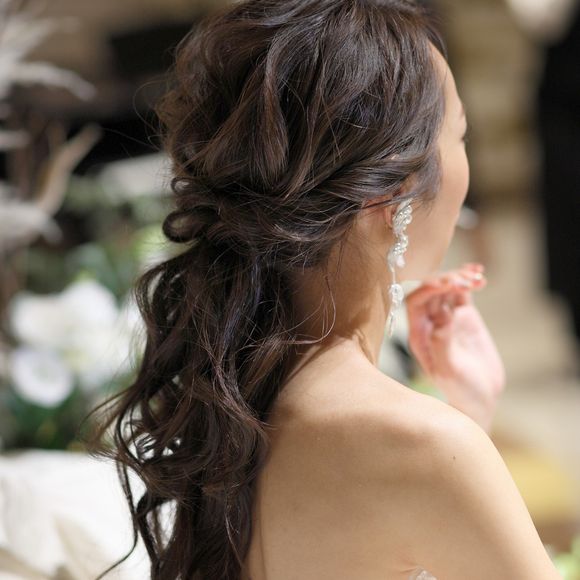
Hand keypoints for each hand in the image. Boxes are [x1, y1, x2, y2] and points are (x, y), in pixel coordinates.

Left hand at [404, 263, 505, 431]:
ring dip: (459, 278)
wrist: (480, 400)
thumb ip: (443, 344)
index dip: (428, 289)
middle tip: (466, 280)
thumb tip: (442, 318)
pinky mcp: (465, 318)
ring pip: (447, 289)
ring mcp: (447, 318)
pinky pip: (463, 294)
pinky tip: (480, 275)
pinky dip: (470, 281)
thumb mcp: (450, 371)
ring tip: (477, 277)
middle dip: (446, 280)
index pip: (415, 302)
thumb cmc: (460, 391)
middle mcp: (429, 323)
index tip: (447, 284)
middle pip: (431, 291)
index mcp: (418, 335)